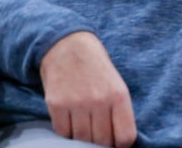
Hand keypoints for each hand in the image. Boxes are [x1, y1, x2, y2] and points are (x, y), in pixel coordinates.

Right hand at [40, 31, 136, 147]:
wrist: (68, 45)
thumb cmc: (96, 66)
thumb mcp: (116, 83)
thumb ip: (118, 109)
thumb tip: (119, 139)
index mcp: (119, 95)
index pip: (125, 137)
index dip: (121, 145)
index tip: (116, 143)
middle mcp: (99, 100)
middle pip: (102, 142)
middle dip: (101, 143)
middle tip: (98, 135)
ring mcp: (76, 103)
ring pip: (81, 140)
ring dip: (83, 139)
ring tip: (84, 127)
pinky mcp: (56, 105)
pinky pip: (63, 133)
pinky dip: (66, 133)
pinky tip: (71, 122)